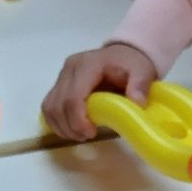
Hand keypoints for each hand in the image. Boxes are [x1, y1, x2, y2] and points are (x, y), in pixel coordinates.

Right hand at [42, 43, 156, 141]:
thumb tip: (136, 104)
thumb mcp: (143, 71)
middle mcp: (69, 69)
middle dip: (70, 127)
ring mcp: (61, 77)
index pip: (72, 97)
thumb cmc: (131, 64)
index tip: (91, 133)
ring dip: (62, 127)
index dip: (78, 120)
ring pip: (49, 108)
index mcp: (88, 65)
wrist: (122, 55)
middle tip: (87, 136)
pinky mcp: (57, 85)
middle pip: (58, 105)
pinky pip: (48, 109)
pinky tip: (71, 129)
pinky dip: (57, 123)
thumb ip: (139, 86)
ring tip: (80, 134)